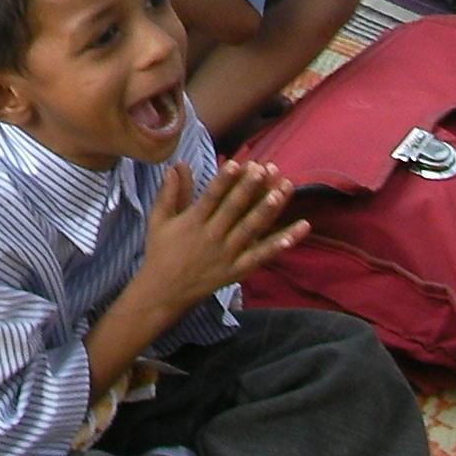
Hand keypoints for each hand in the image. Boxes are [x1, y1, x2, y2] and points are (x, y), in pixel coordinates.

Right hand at [135, 156, 303, 309]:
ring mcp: (226, 255)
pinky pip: (261, 256)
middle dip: (250, 187)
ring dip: (268, 209)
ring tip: (283, 190)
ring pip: (251, 229)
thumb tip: (177, 164)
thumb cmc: (161, 252)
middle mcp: (211, 236)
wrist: (163, 293)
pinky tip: (296, 232)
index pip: (211, 196)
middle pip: (234, 209)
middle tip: (265, 168)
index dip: (225, 179)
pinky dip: (279, 244)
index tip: (238, 162)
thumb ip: (169, 192)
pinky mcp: (237, 270)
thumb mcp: (158, 220)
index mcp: (192, 221)